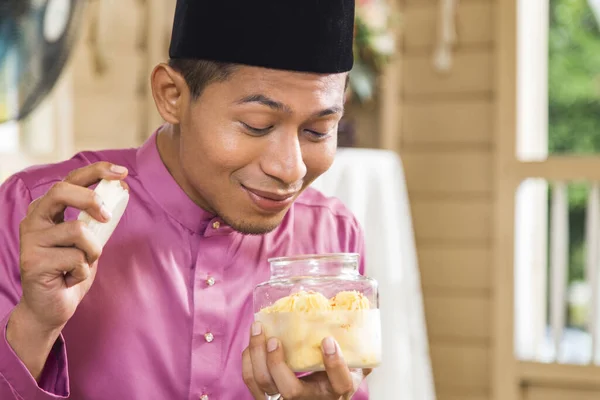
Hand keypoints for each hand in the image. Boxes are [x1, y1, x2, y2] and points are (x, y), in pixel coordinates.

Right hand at [6, 162, 127, 378]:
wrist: (51, 307)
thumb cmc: (70, 270)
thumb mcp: (89, 239)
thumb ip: (98, 218)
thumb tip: (121, 189)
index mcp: (47, 210)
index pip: (69, 180)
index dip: (96, 171)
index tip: (121, 172)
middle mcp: (34, 220)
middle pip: (61, 191)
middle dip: (91, 200)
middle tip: (107, 217)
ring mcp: (30, 240)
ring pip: (78, 231)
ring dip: (92, 251)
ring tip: (81, 265)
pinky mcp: (33, 262)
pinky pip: (76, 259)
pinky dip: (83, 271)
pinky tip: (69, 279)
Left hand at [242, 322, 370, 399]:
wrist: (323, 397)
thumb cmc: (337, 375)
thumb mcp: (354, 364)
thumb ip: (358, 345)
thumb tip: (355, 308)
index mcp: (338, 390)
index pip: (340, 383)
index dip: (335, 363)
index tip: (328, 340)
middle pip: (291, 391)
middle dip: (278, 364)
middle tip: (275, 340)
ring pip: (266, 386)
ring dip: (257, 357)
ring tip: (258, 330)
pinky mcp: (269, 397)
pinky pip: (252, 383)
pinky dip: (249, 361)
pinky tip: (253, 343)